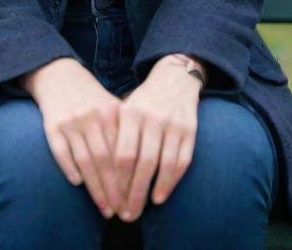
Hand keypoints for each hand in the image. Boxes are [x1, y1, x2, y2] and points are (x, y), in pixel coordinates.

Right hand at [23, 57, 126, 218]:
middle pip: (105, 161)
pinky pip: (61, 152)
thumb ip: (125, 132)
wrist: (60, 75)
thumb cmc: (92, 98)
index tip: (136, 200)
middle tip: (121, 213)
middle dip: (113, 190)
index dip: (130, 179)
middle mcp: (92, 117)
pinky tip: (78, 184)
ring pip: (84, 161)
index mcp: (111, 112)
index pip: (123, 152)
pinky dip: (69, 169)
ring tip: (104, 208)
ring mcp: (71, 121)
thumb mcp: (112, 108)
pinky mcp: (52, 125)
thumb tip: (144, 167)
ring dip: (95, 188)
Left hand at [109, 54, 200, 221]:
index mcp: (130, 112)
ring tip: (142, 208)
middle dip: (133, 193)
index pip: (122, 154)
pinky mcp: (190, 130)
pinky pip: (182, 162)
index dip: (117, 181)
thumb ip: (115, 136)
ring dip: (152, 191)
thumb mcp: (124, 110)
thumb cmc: (143, 101)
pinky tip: (161, 195)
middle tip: (126, 214)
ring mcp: (173, 124)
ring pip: (164, 165)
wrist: (174, 77)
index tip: (112, 200)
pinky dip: (172, 182)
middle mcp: (152, 118)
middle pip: (143, 164)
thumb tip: (101, 174)